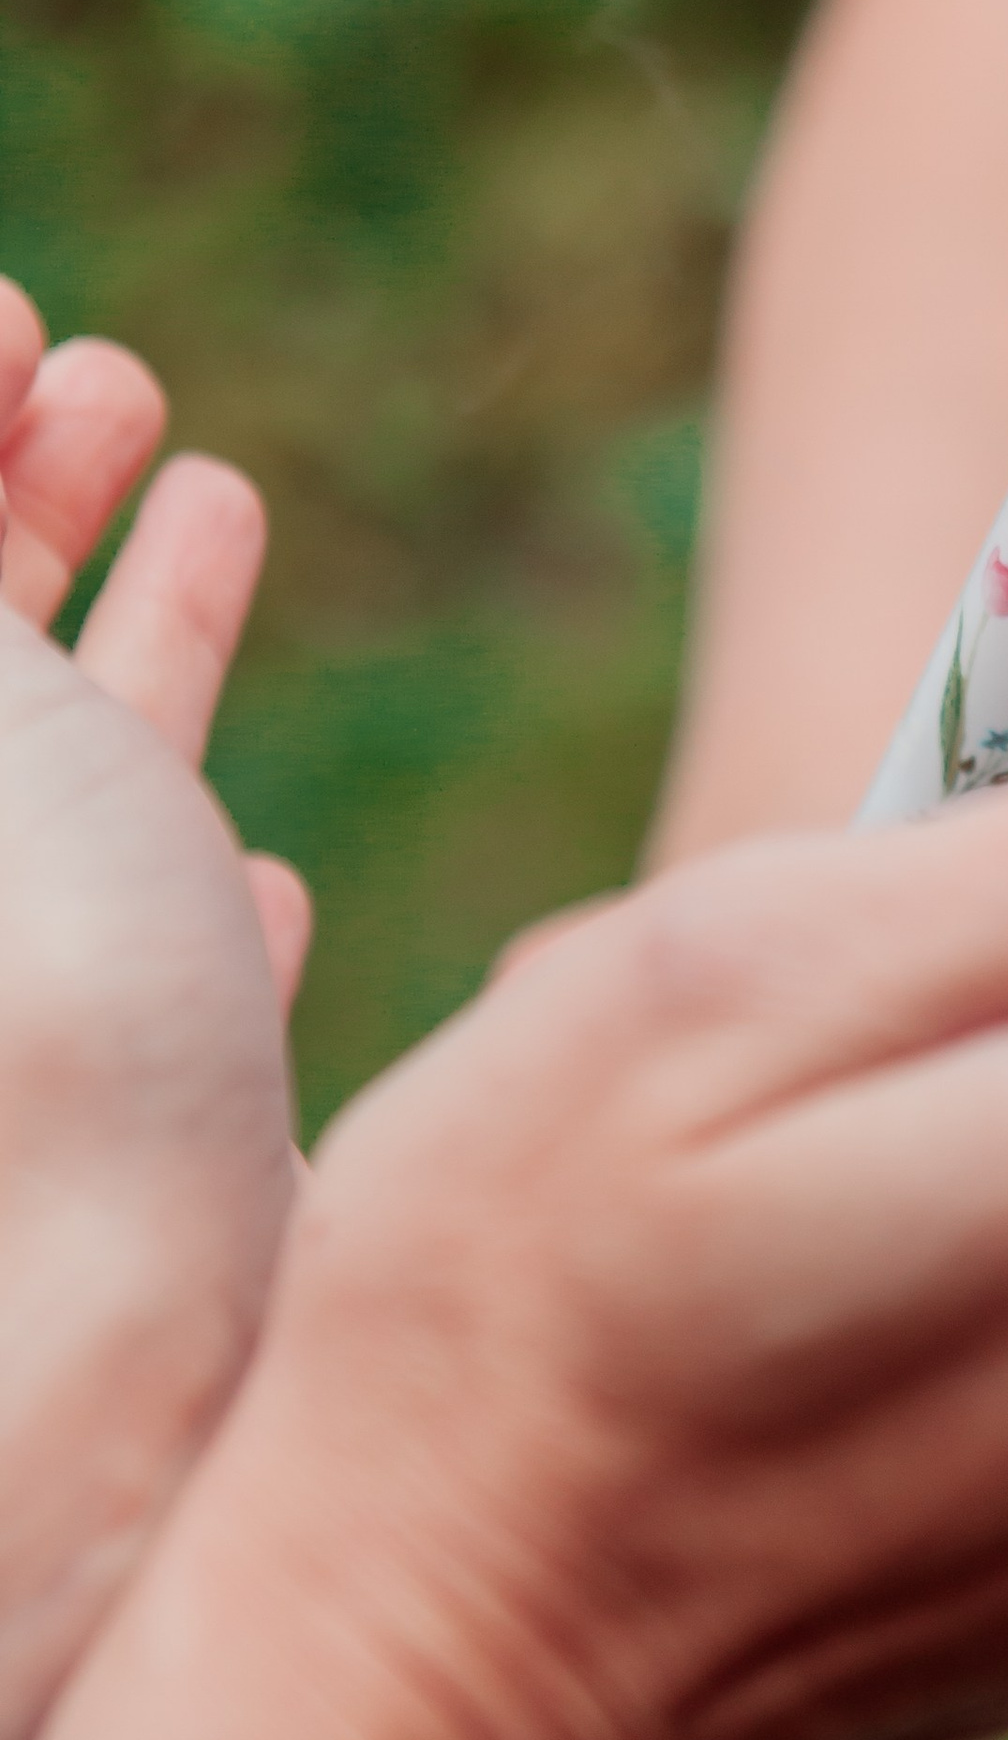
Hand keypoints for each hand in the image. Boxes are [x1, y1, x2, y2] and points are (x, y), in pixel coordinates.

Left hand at [0, 280, 304, 1739]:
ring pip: (58, 819)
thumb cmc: (6, 1032)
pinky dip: (192, 909)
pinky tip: (251, 870)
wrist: (76, 1434)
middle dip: (21, 507)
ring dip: (137, 648)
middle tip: (107, 378)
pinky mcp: (122, 1182)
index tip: (20, 306)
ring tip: (212, 501)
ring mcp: (13, 1059)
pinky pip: (146, 1005)